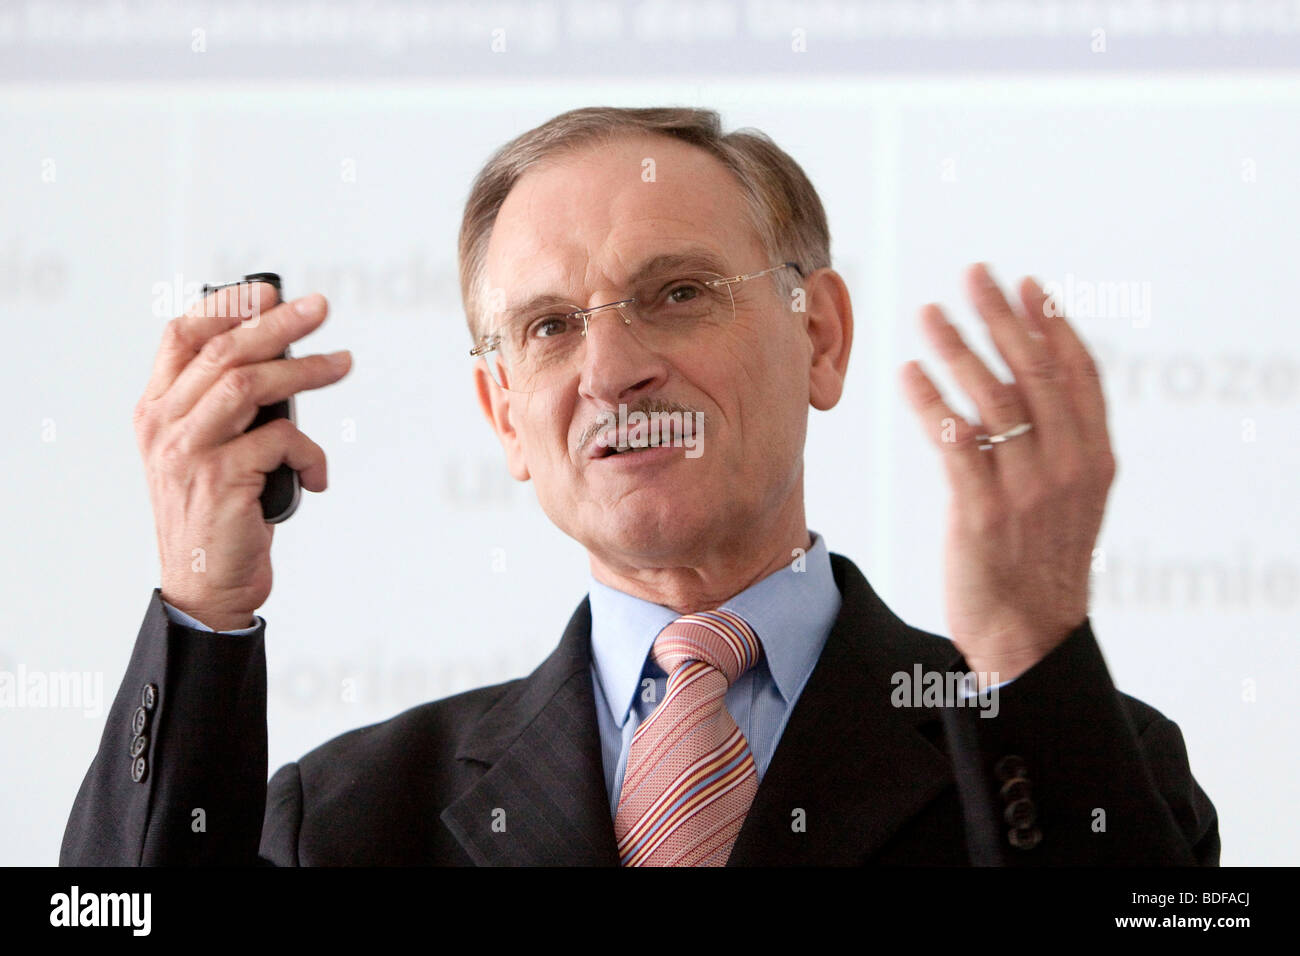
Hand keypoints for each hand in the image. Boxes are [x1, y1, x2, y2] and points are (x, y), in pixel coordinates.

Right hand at [133, 280, 351, 630]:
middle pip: (223, 351)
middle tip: (320, 308)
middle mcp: (164, 426)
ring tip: (341, 363)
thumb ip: (228, 409)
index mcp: (157, 411)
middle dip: (277, 324)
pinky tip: (317, 475)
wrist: (206, 586)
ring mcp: (189, 452)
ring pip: (249, 385)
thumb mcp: (211, 452)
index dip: (226, 305)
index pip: (181, 337)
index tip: (267, 290)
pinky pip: (280, 441)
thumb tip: (286, 359)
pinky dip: (310, 452)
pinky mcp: (220, 480)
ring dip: (304, 370)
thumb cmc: (218, 516)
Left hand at [900, 263, 1115, 680]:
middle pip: (1035, 372)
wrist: (1026, 632)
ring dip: (959, 348)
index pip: (1078, 374)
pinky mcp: (982, 512)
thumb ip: (1057, 441)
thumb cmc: (1039, 558)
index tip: (1026, 283)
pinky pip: (955, 443)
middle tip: (974, 275)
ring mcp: (1026, 489)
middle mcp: (1067, 467)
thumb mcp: (1069, 496)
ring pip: (992, 398)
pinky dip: (931, 402)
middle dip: (1003, 317)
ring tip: (929, 313)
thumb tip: (1028, 379)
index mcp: (1094, 458)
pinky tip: (911, 373)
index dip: (1051, 323)